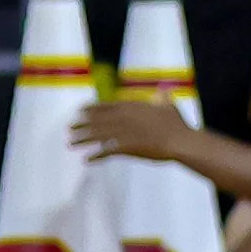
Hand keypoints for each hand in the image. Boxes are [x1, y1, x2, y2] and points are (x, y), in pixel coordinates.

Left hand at [70, 99, 195, 163]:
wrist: (180, 141)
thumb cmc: (177, 125)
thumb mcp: (169, 107)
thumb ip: (162, 99)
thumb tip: (163, 92)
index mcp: (132, 106)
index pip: (106, 106)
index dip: (92, 109)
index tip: (80, 111)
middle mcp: (124, 117)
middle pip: (98, 120)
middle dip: (82, 125)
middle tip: (69, 129)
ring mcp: (124, 131)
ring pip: (98, 135)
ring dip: (83, 139)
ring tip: (71, 144)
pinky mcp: (126, 146)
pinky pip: (107, 151)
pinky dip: (96, 156)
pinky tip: (87, 159)